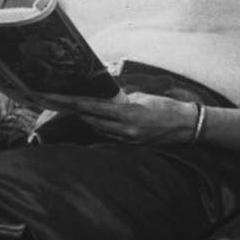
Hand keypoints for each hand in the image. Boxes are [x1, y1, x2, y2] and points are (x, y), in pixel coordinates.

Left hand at [41, 91, 198, 144]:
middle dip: (72, 109)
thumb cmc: (166, 106)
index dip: (72, 102)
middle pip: (90, 119)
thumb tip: (105, 95)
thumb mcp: (141, 96)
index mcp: (128, 113)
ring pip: (98, 128)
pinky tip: (89, 120)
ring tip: (67, 107)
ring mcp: (127, 138)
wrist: (187, 125)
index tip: (55, 97)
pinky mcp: (131, 143)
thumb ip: (121, 97)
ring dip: (84, 118)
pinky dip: (98, 126)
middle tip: (52, 99)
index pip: (92, 107)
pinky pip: (108, 135)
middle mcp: (125, 128)